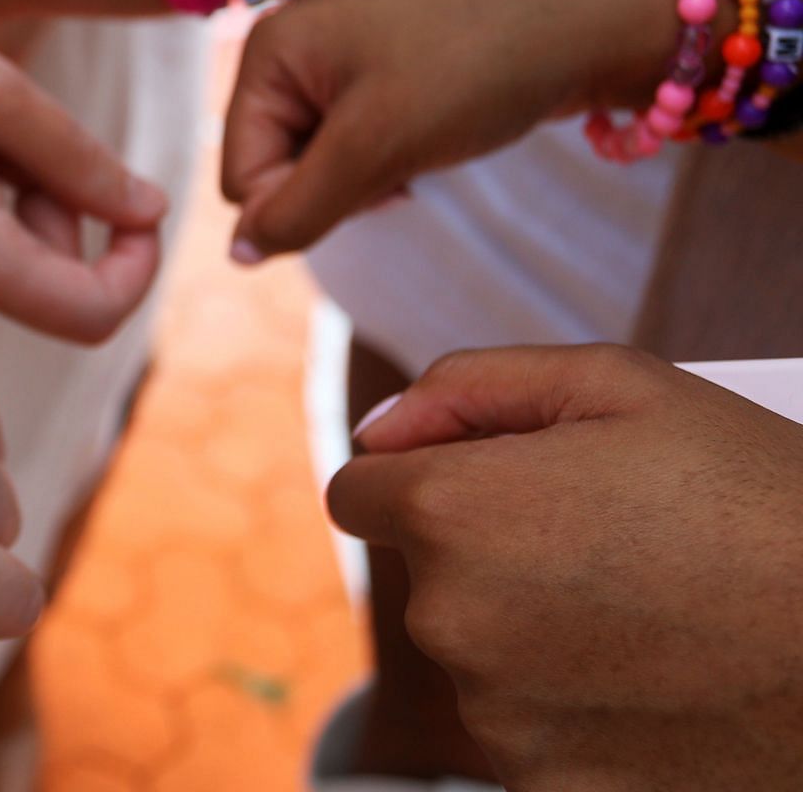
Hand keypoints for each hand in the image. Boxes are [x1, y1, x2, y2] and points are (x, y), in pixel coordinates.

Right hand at [221, 0, 679, 260]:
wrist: (585, 25)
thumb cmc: (476, 70)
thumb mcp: (375, 148)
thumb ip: (297, 209)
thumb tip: (236, 256)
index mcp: (269, 50)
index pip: (240, 173)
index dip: (296, 202)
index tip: (373, 179)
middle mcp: (292, 51)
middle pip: (273, 168)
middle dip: (332, 187)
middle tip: (399, 160)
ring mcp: (336, 62)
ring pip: (315, 165)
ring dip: (363, 179)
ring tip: (419, 147)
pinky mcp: (379, 77)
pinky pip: (352, 146)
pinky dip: (385, 163)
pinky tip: (428, 144)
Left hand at [330, 345, 802, 789]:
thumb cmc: (763, 504)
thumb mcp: (623, 386)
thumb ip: (468, 388)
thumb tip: (381, 431)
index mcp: (452, 512)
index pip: (358, 492)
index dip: (423, 476)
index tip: (493, 485)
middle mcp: (453, 622)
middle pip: (430, 576)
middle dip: (494, 553)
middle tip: (616, 545)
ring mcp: (500, 720)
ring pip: (483, 658)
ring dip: (539, 636)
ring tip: (659, 616)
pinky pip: (534, 735)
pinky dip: (581, 713)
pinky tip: (664, 684)